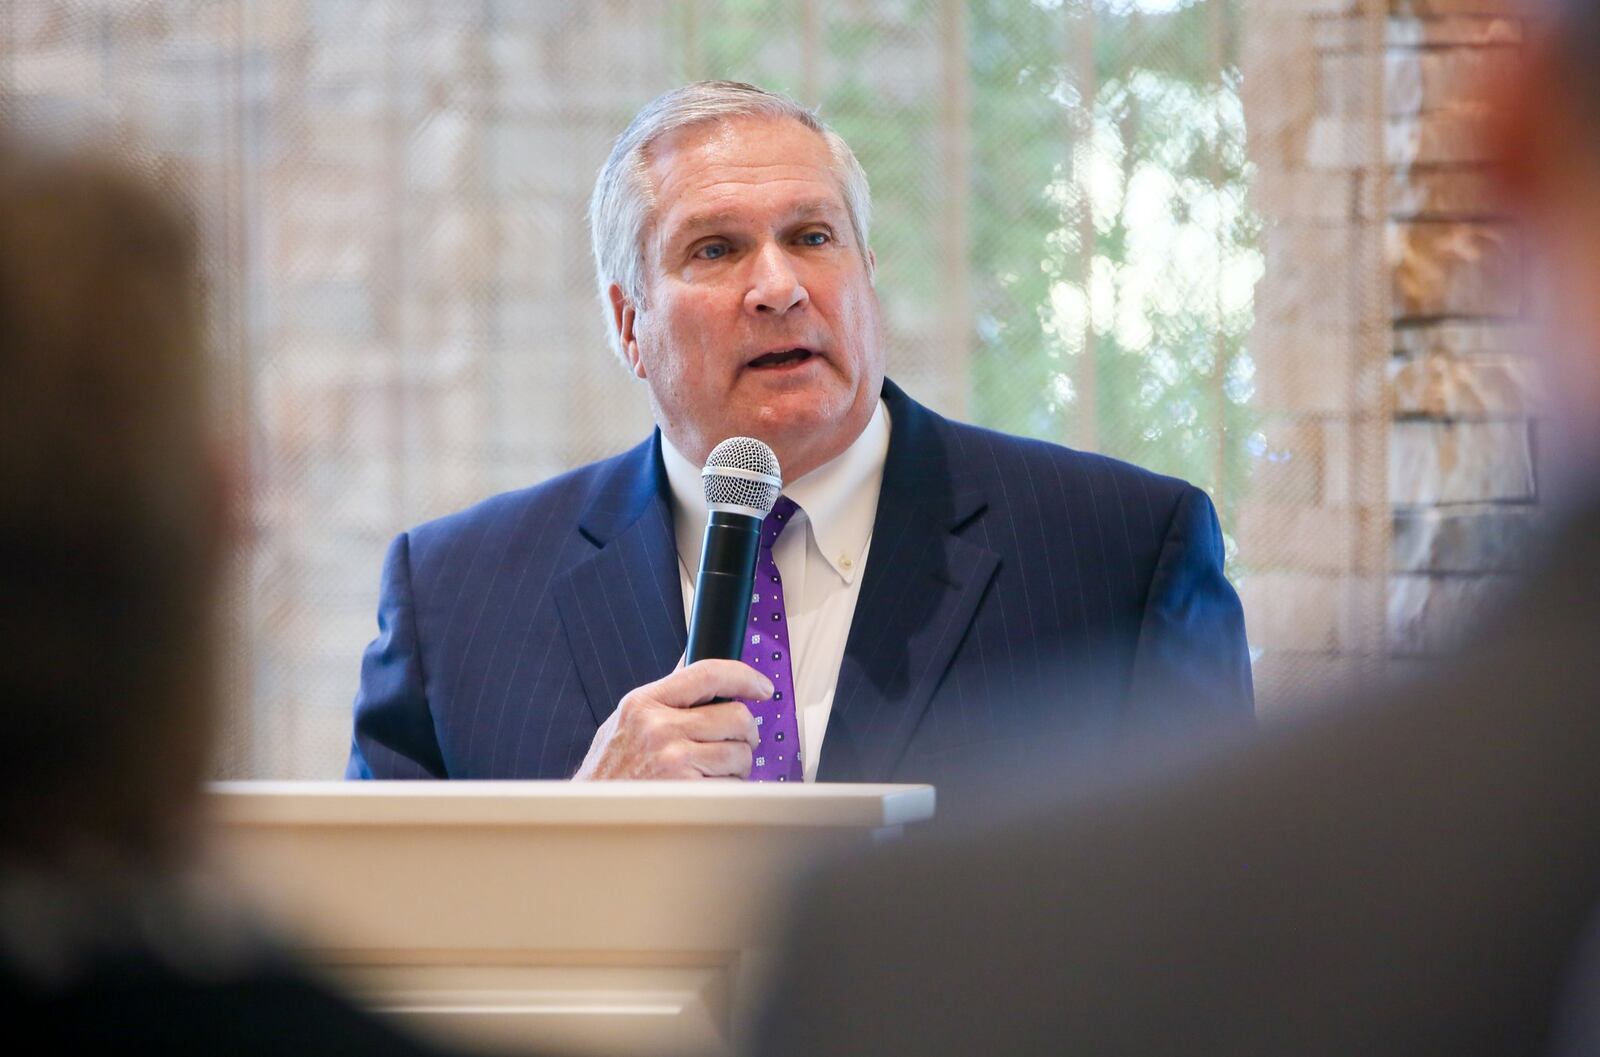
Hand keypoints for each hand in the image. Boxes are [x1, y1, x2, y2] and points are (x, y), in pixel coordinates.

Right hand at [572, 659, 770, 779]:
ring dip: (738, 765)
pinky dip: (728, 790)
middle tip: (738, 742)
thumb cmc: (610, 770)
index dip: (745, 676)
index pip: (708, 673)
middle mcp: (659, 728)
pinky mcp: (687, 793)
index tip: (762, 687)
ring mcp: (674, 762)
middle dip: (745, 733)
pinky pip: (732, 786)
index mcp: (645, 703)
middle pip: (736, 716)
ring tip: (715, 771)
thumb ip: (664, 694)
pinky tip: (707, 791)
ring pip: (740, 753)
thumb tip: (692, 663)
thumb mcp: (627, 720)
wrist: (590, 814)